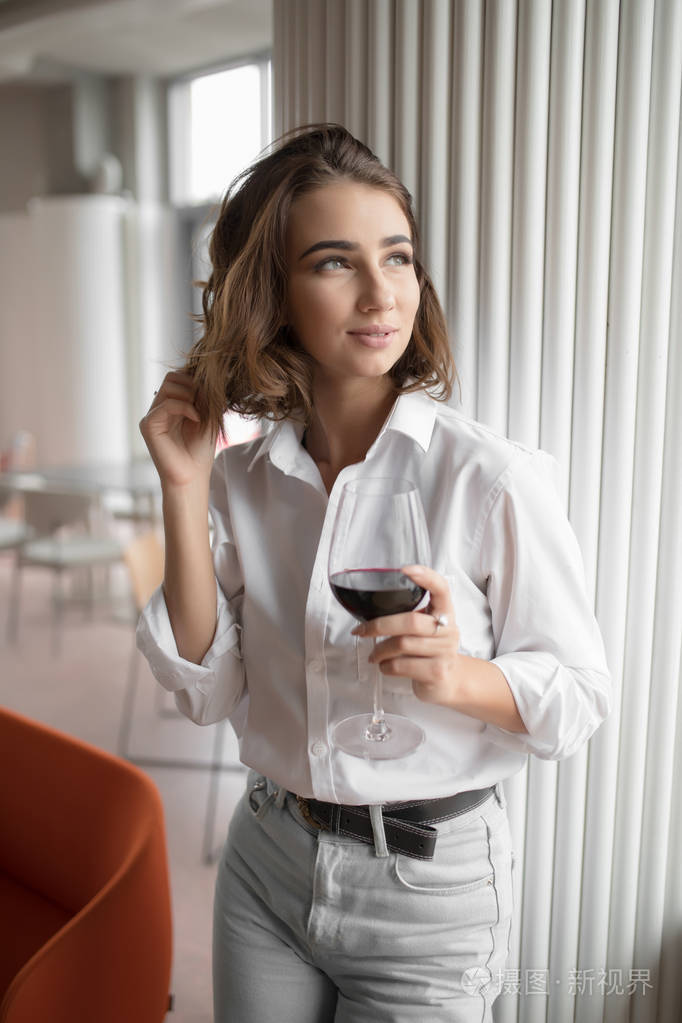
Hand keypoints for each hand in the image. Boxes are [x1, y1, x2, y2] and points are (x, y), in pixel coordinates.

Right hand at [139, 371, 215, 489]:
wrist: (192, 477)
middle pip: (172, 377)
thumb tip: (204, 374)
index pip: (179, 377)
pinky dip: (186, 407)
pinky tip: (196, 419)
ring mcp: (152, 416)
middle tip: (206, 403)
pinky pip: (167, 404)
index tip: (212, 396)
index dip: (197, 381)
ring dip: (191, 395)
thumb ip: (204, 396)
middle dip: (193, 385)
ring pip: (169, 385)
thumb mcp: (208, 417)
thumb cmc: (200, 451)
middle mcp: (159, 408)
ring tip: (201, 413)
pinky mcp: (148, 425)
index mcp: (172, 406)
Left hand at [351, 564, 463, 706]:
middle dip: (379, 625)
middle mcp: (449, 629)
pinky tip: (385, 666)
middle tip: (361, 631)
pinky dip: (386, 666)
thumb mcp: (425, 628)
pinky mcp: (437, 672)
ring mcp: (445, 652)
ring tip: (374, 654)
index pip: (441, 589)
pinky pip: (402, 666)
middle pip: (411, 621)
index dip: (426, 577)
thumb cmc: (429, 650)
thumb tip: (369, 610)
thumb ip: (408, 616)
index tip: (405, 570)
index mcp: (445, 612)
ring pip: (402, 644)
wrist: (449, 681)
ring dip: (380, 650)